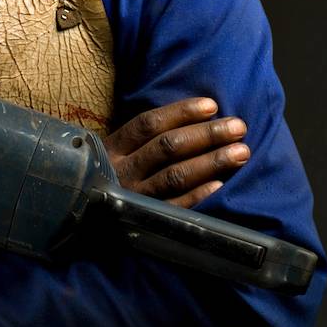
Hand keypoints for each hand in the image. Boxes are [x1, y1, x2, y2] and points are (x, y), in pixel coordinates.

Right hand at [102, 96, 248, 208]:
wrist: (85, 220)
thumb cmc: (110, 177)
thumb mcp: (114, 154)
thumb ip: (140, 140)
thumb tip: (190, 118)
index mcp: (114, 148)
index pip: (148, 124)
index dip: (181, 113)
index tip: (211, 105)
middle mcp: (123, 169)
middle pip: (166, 147)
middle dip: (206, 135)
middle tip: (238, 127)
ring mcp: (134, 195)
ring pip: (175, 175)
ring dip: (211, 162)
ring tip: (241, 152)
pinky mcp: (145, 220)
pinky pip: (175, 207)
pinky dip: (197, 195)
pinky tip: (220, 185)